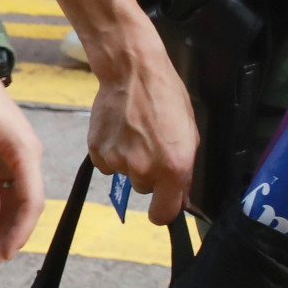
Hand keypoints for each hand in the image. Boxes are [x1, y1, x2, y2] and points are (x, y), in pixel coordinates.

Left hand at [0, 63, 45, 265]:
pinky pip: (3, 192)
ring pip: (13, 203)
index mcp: (24, 151)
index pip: (31, 201)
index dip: (19, 232)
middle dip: (6, 237)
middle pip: (23, 208)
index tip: (2, 254)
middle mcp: (26, 157)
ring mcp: (15, 158)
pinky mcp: (3, 158)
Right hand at [82, 28, 198, 224]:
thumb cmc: (166, 97)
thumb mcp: (190, 134)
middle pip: (144, 189)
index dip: (163, 211)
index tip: (162, 205)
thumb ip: (184, 169)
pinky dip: (111, 152)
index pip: (164, 215)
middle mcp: (144, 170)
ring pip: (125, 174)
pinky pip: (106, 163)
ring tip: (134, 132)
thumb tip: (178, 195)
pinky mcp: (97, 151)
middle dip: (149, 173)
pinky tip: (118, 131)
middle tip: (151, 145)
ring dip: (129, 160)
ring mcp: (118, 161)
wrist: (132, 72)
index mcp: (173, 168)